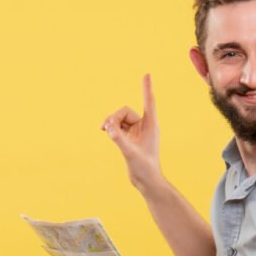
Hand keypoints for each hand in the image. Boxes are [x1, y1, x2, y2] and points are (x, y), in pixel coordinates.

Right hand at [102, 74, 161, 193]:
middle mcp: (145, 126)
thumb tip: (108, 127)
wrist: (146, 181)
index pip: (149, 102)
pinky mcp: (131, 138)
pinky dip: (112, 127)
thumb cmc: (144, 168)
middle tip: (106, 128)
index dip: (146, 88)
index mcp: (151, 125)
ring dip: (111, 123)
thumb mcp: (130, 153)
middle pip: (125, 111)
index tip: (146, 74)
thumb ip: (119, 140)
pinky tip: (105, 130)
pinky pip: (118, 127)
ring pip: (120, 119)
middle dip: (114, 118)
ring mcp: (137, 132)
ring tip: (104, 130)